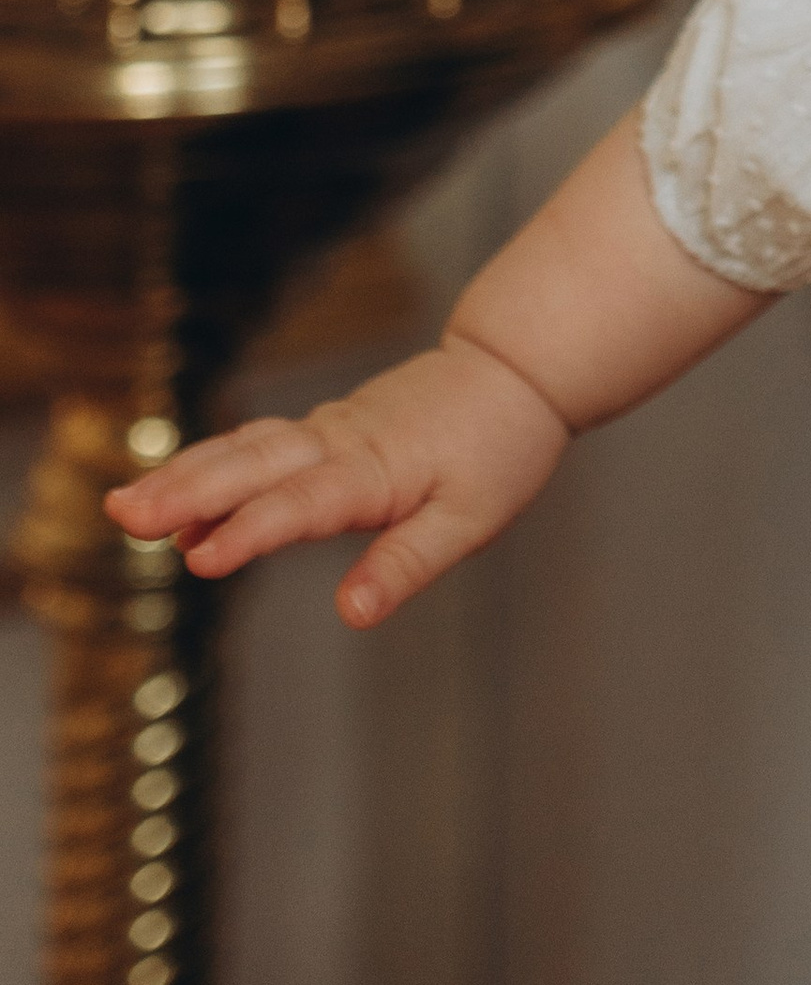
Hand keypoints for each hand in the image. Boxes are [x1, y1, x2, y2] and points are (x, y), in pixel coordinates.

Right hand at [102, 335, 570, 627]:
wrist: (513, 372)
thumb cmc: (498, 449)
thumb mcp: (471, 519)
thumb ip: (407, 564)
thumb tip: (353, 613)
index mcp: (374, 471)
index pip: (302, 504)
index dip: (250, 531)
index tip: (199, 559)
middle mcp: (339, 444)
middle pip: (253, 466)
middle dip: (185, 491)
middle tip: (123, 516)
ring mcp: (327, 432)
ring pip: (245, 449)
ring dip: (184, 474)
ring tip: (124, 505)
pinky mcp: (325, 431)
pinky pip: (259, 445)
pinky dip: (213, 464)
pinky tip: (178, 497)